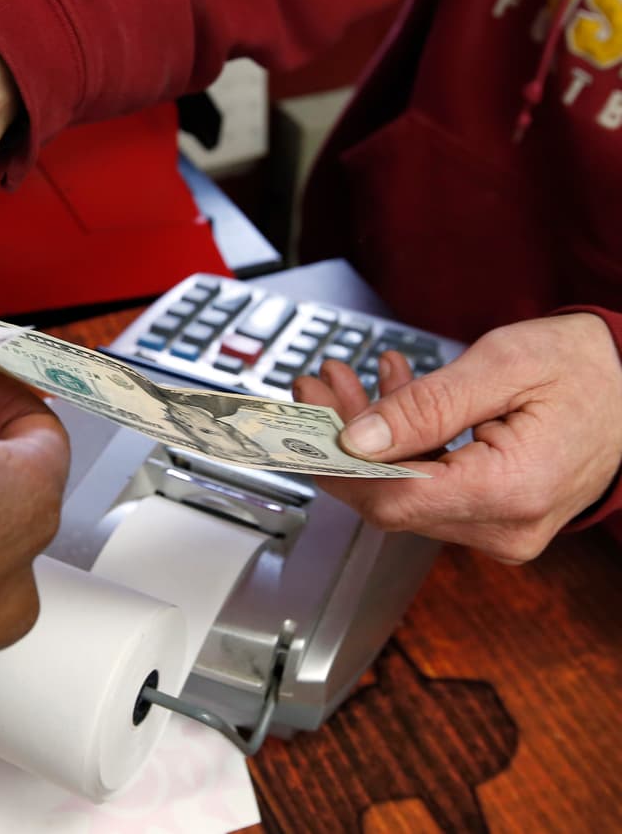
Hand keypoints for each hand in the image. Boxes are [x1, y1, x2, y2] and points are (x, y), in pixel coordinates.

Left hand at [292, 314, 621, 562]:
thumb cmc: (591, 370)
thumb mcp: (502, 366)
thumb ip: (426, 405)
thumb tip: (358, 438)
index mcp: (511, 491)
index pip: (392, 499)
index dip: (336, 465)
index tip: (302, 425)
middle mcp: (506, 525)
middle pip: (391, 497)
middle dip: (343, 442)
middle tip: (314, 390)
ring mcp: (502, 527)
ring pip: (404, 491)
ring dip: (368, 437)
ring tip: (344, 382)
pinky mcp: (497, 515)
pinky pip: (430, 487)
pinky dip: (402, 444)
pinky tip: (388, 398)